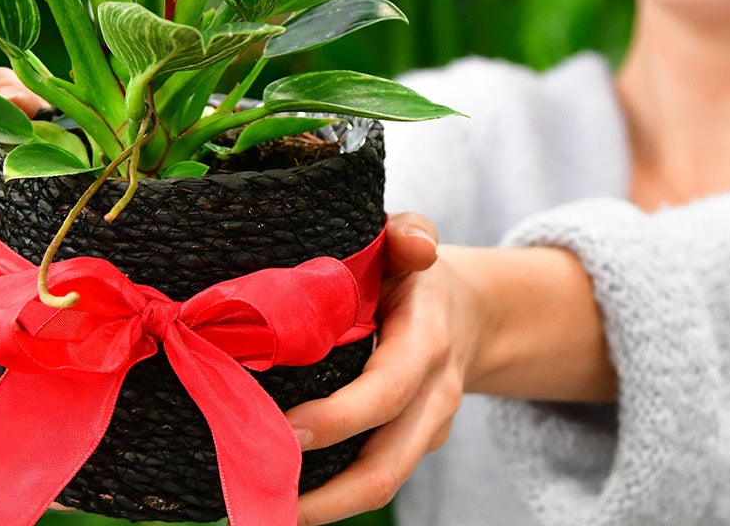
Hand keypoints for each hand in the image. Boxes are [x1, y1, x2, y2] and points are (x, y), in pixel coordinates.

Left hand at [288, 212, 483, 525]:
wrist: (468, 314)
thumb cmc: (414, 274)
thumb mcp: (410, 242)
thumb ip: (409, 232)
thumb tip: (416, 244)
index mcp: (427, 343)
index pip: (386, 390)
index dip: (339, 417)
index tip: (284, 431)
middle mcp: (432, 397)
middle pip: (386, 465)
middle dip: (327, 493)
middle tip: (261, 493)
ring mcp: (423, 431)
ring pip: (381, 485)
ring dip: (323, 509)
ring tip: (263, 516)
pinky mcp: (407, 448)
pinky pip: (371, 479)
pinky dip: (328, 498)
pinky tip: (276, 500)